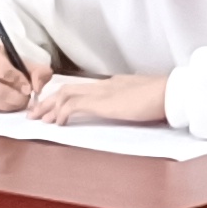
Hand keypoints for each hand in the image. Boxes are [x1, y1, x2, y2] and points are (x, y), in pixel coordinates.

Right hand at [0, 37, 51, 110]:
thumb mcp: (17, 57)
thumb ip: (34, 69)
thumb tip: (38, 88)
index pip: (4, 72)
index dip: (20, 82)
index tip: (29, 88)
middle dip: (18, 98)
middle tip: (26, 98)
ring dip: (12, 105)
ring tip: (19, 99)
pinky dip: (3, 108)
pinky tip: (7, 101)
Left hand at [32, 71, 169, 126]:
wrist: (171, 93)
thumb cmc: (164, 99)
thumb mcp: (144, 101)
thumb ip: (133, 104)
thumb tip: (132, 109)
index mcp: (114, 84)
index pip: (82, 89)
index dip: (64, 98)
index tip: (54, 108)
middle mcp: (104, 85)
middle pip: (68, 89)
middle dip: (48, 101)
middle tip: (35, 113)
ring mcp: (102, 92)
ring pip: (65, 95)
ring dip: (49, 107)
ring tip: (39, 119)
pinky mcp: (102, 102)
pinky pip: (73, 105)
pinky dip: (61, 113)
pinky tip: (57, 123)